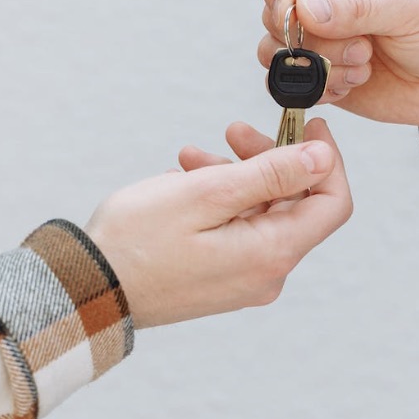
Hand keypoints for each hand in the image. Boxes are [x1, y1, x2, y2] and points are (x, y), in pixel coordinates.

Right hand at [85, 118, 350, 328]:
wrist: (86, 292)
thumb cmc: (137, 242)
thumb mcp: (207, 193)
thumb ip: (271, 174)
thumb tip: (323, 156)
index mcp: (272, 253)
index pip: (332, 203)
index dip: (328, 160)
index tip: (308, 126)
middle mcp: (267, 272)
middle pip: (295, 203)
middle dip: (270, 159)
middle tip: (234, 130)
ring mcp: (246, 278)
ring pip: (262, 211)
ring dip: (237, 174)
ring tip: (193, 156)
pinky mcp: (224, 277)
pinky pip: (239, 229)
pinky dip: (222, 199)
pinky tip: (189, 180)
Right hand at [259, 0, 418, 128]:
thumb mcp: (412, 6)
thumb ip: (358, 7)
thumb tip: (303, 8)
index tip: (289, 11)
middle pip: (273, 8)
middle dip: (307, 36)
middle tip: (360, 48)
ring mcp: (320, 38)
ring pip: (275, 49)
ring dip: (315, 65)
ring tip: (362, 67)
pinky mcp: (320, 74)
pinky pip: (290, 83)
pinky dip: (317, 89)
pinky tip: (354, 85)